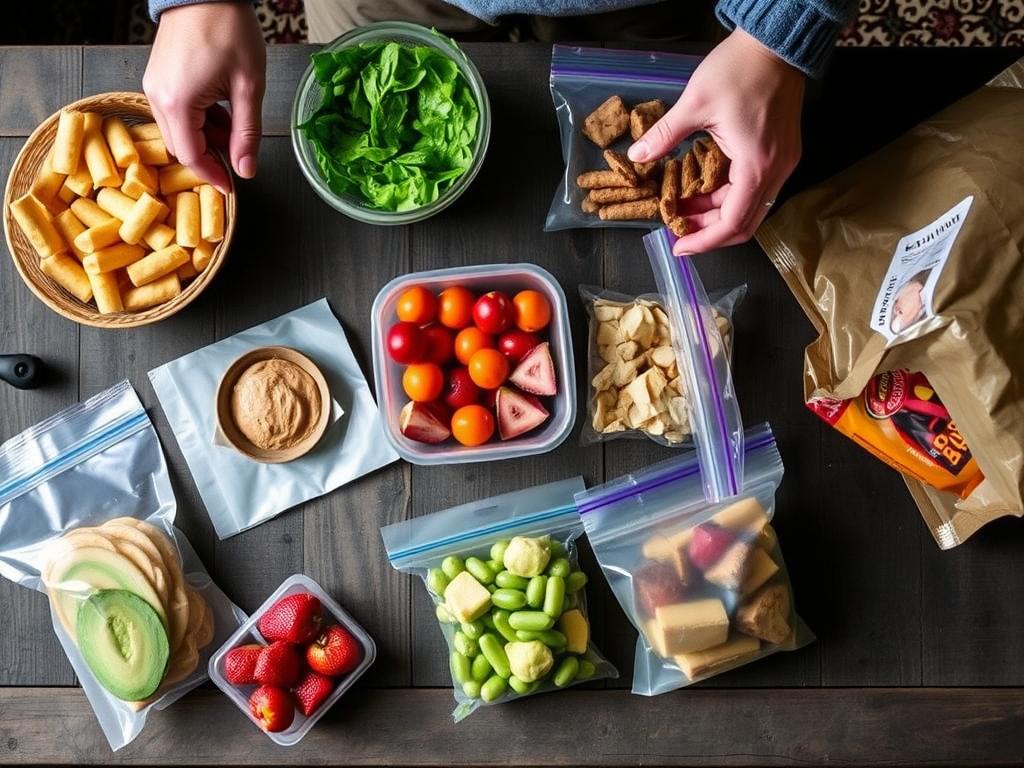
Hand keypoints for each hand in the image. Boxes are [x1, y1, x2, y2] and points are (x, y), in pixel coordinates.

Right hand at [143, 2, 265, 190]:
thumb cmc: (229, 29)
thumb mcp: (249, 87)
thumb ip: (247, 133)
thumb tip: (247, 170)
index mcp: (178, 104)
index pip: (191, 157)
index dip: (212, 177)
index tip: (231, 187)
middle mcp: (158, 97)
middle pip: (182, 145)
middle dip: (211, 154)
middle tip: (240, 149)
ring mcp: (155, 86)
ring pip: (179, 129)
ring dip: (207, 135)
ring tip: (235, 119)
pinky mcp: (158, 77)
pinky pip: (176, 111)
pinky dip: (199, 118)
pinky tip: (222, 107)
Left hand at [628, 28, 804, 254]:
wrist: (775, 42)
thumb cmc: (740, 69)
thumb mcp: (695, 103)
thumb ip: (665, 135)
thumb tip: (638, 155)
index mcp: (757, 166)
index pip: (733, 223)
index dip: (705, 240)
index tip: (679, 247)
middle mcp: (775, 171)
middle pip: (745, 222)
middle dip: (709, 230)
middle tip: (677, 229)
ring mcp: (782, 162)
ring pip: (750, 206)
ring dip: (717, 211)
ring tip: (684, 207)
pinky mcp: (780, 152)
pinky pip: (755, 188)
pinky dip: (728, 194)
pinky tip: (703, 188)